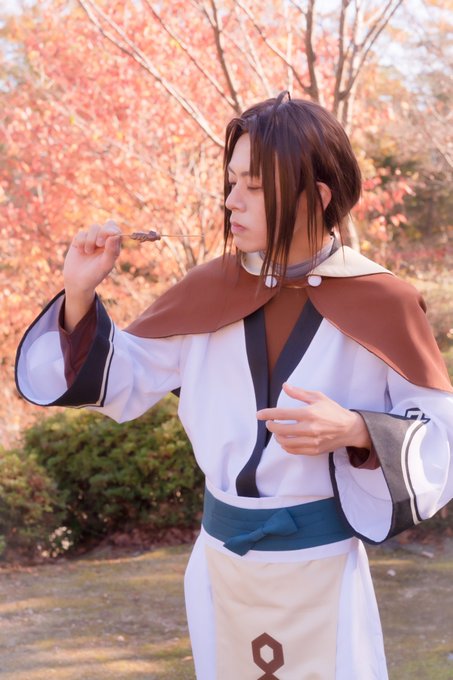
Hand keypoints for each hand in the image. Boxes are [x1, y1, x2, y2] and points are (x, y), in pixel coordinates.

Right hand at [64, 220, 121, 294]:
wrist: (77, 281)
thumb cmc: (95, 275)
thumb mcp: (105, 265)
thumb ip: (111, 251)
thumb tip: (115, 235)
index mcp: (113, 246)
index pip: (116, 230)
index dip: (112, 230)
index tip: (108, 237)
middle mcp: (104, 241)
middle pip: (106, 225)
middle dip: (102, 233)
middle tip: (99, 244)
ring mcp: (92, 239)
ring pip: (94, 227)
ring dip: (90, 239)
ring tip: (88, 252)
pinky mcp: (80, 240)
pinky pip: (81, 233)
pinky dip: (81, 241)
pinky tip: (80, 251)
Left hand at [256, 382, 370, 455]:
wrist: (350, 429)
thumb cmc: (333, 411)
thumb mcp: (318, 397)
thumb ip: (299, 393)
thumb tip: (284, 386)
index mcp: (309, 413)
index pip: (282, 414)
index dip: (268, 414)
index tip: (259, 414)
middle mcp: (309, 428)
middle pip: (281, 430)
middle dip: (271, 426)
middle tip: (269, 423)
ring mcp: (312, 441)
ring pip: (286, 442)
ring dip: (277, 437)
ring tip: (277, 432)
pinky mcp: (314, 450)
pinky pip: (294, 450)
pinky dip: (286, 446)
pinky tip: (285, 441)